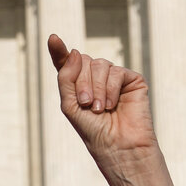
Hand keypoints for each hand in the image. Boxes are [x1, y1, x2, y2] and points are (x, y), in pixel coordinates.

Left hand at [46, 34, 158, 164]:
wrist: (116, 146)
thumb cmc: (92, 130)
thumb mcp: (69, 104)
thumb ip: (66, 77)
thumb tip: (77, 52)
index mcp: (79, 83)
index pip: (67, 62)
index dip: (59, 50)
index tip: (53, 39)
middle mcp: (96, 77)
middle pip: (83, 60)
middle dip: (82, 83)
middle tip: (86, 104)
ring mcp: (114, 77)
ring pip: (99, 64)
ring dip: (96, 88)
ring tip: (99, 109)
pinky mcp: (132, 80)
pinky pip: (116, 71)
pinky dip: (110, 89)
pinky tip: (111, 105)